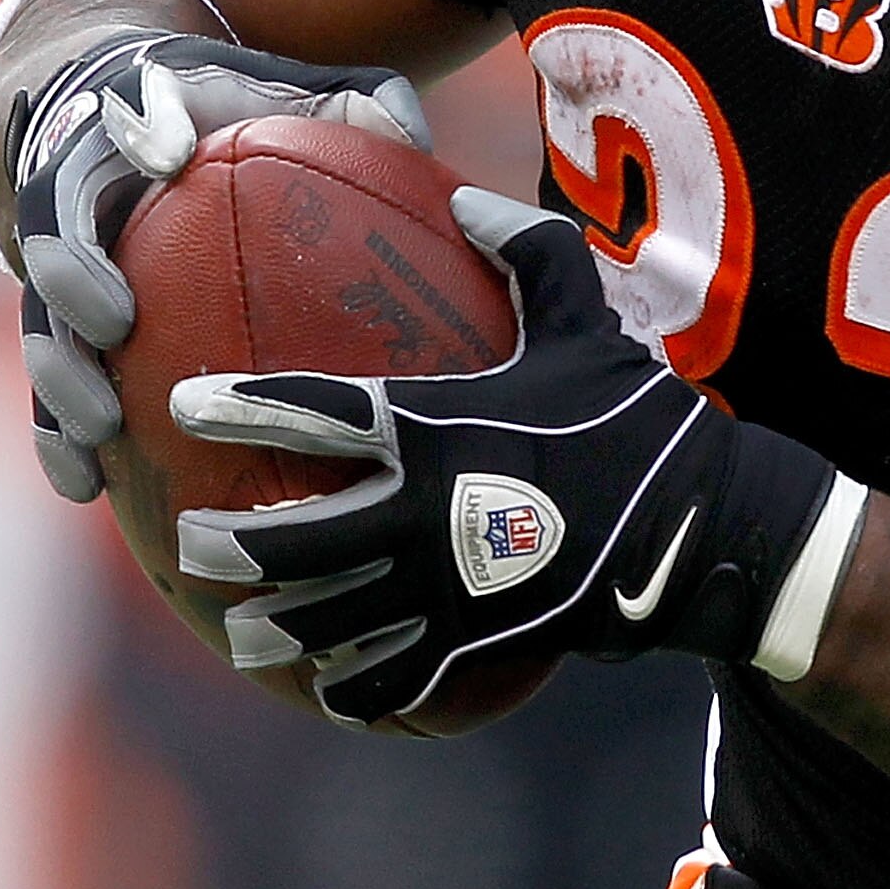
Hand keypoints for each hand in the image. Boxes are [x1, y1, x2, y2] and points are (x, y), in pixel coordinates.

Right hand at [12, 31, 427, 501]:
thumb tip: (417, 137)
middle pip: (53, 229)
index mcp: (128, 113)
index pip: (129, 105)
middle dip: (73, 274)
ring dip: (61, 373)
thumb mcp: (285, 93)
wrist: (108, 113)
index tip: (169, 154)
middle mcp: (73, 184)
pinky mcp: (52, 321)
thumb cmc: (220, 108)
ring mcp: (53, 259)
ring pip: (41, 318)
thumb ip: (353, 103)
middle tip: (116, 322)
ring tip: (101, 423)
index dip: (142, 123)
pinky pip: (47, 384)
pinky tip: (87, 486)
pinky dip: (55, 435)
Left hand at [168, 190, 855, 726]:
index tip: (182, 404)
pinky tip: (332, 688)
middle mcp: (431, 514)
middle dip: (233, 544)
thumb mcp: (590, 321)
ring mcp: (453, 589)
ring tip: (241, 632)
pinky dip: (358, 687)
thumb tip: (463, 200)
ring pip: (336, 619)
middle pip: (301, 537)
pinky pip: (400, 677)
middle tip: (191, 542)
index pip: (318, 412)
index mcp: (442, 428)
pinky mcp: (485, 642)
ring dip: (279, 628)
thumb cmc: (642, 418)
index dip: (243, 406)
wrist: (707, 528)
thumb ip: (528, 252)